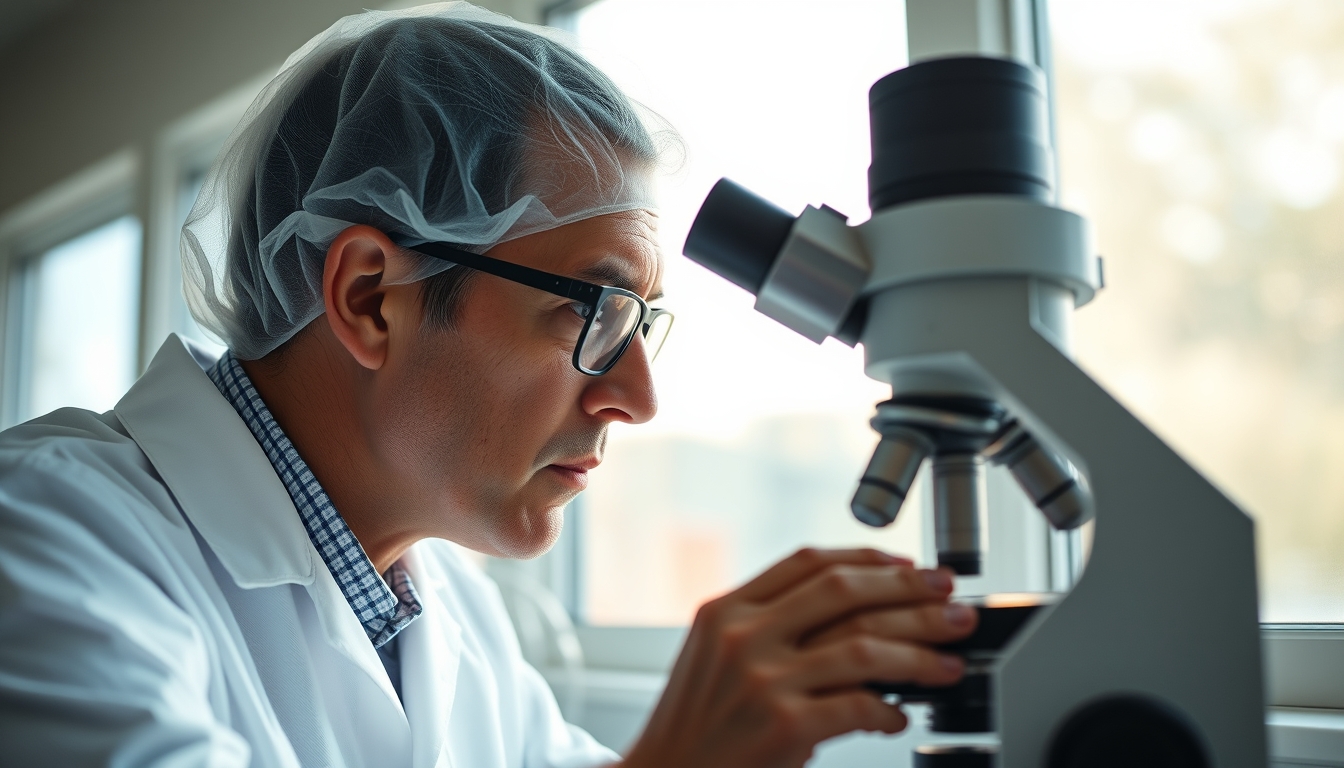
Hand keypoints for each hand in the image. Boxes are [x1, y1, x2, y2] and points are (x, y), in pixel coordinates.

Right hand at [620, 548, 976, 767]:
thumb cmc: (696, 730)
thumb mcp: (713, 658)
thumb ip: (768, 627)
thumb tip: (858, 613)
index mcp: (725, 610)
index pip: (808, 562)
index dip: (868, 559)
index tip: (908, 566)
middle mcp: (742, 636)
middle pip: (845, 592)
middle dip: (910, 593)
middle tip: (950, 601)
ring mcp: (762, 680)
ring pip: (865, 647)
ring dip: (920, 652)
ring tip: (950, 661)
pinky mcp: (784, 727)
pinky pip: (861, 706)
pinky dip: (892, 711)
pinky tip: (901, 716)